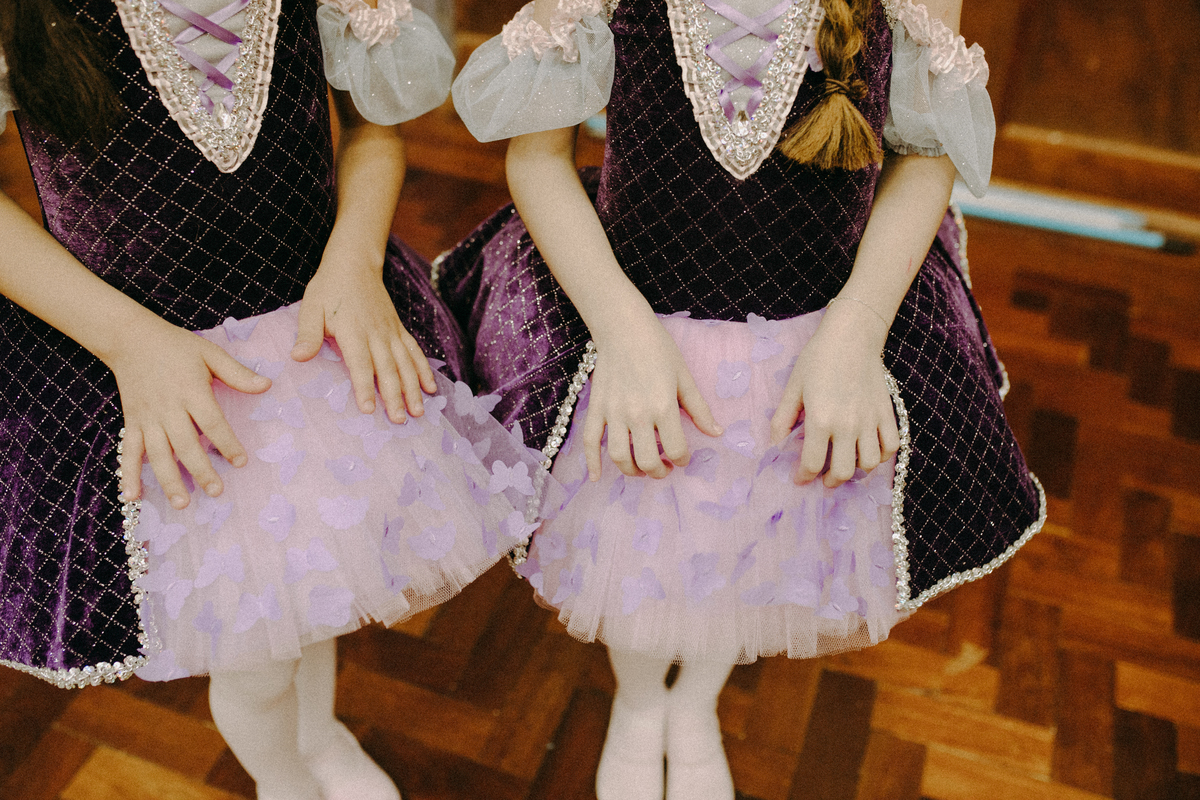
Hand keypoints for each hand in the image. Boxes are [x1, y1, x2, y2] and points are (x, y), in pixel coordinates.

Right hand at [110, 320, 271, 508]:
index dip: (227, 443)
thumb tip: (267, 385)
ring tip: (182, 504)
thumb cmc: (176, 347)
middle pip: (185, 444)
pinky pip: (129, 451)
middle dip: (201, 470)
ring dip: (169, 480)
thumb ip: (237, 373)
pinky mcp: (132, 422)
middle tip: (217, 492)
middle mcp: (168, 408)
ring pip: (158, 454)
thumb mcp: (210, 353)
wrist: (131, 338)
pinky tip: (131, 497)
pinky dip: (128, 474)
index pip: (212, 422)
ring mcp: (147, 417)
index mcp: (191, 391)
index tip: (241, 462)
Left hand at [292, 249, 436, 422]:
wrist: (354, 264)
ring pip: (405, 364)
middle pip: (388, 369)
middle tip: (399, 420)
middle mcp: (376, 333)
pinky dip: (424, 371)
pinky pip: (414, 352)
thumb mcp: (311, 307)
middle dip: (394, 396)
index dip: (365, 387)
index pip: (360, 363)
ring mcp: (391, 332)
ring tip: (418, 412)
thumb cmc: (329, 288)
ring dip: (413, 389)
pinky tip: (431, 389)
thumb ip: (308, 333)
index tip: (369, 409)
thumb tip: (298, 357)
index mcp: (353, 330)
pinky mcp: (399, 329)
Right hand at [584, 316, 722, 480]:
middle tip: (664, 468)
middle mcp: (637, 414)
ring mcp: (613, 413)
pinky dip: (591, 462)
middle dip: (658, 471)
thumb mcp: (684, 377)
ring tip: (641, 468)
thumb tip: (717, 433)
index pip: (675, 449)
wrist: (624, 328)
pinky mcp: (596, 408)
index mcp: (663, 406)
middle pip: (646, 460)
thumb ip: (699, 408)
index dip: (682, 460)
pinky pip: (589, 441)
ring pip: (618, 456)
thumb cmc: (658, 349)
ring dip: (631, 471)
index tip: (683, 458)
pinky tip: (595, 476)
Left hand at [769, 301, 899, 487]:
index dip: (803, 477)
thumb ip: (782, 419)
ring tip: (846, 464)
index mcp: (820, 420)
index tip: (800, 479)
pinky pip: (891, 447)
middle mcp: (847, 425)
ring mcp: (870, 420)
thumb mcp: (793, 388)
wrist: (851, 336)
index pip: (811, 464)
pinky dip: (881, 455)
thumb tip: (774, 445)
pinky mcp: (887, 413)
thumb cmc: (817, 359)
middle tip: (823, 478)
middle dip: (829, 481)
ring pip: (870, 464)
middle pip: (842, 472)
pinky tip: (868, 450)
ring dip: (856, 470)